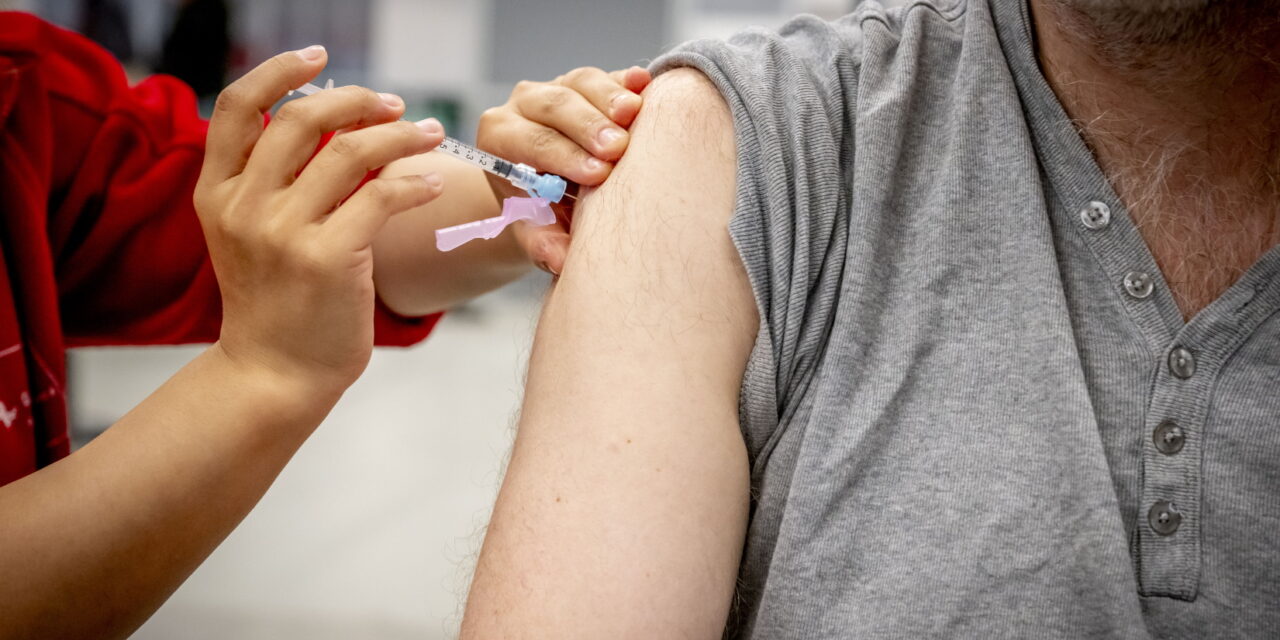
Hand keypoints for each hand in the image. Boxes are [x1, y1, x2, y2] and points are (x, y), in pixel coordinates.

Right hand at [194, 46, 444, 394]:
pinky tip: (431, 182)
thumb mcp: (252, 235)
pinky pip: (381, 196)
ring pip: (350, 152)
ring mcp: (283, 232)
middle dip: (356, 100)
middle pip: (301, 118)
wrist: (274, 374)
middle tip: (395, 104)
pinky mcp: (328, 259)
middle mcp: (243, 206)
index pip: (237, 107)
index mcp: (216, 192)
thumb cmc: (277, 303)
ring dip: (400, 134)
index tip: (318, 57)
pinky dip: (414, 180)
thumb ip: (275, 183)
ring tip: (429, 133)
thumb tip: (336, 125)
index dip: (278, 71)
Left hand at [477, 66, 651, 274]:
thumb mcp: (537, 228)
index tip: (596, 173)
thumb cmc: (542, 211)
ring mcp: (561, 85)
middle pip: (554, 103)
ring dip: (610, 98)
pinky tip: (645, 84)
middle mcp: (525, 104)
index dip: (561, 154)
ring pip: (582, 81)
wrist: (555, 191)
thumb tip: (560, 261)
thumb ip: (542, 242)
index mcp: (499, 136)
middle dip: (586, 125)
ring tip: (635, 115)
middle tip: (617, 148)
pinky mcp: (594, 81)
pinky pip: (611, 75)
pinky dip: (628, 80)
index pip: (529, 140)